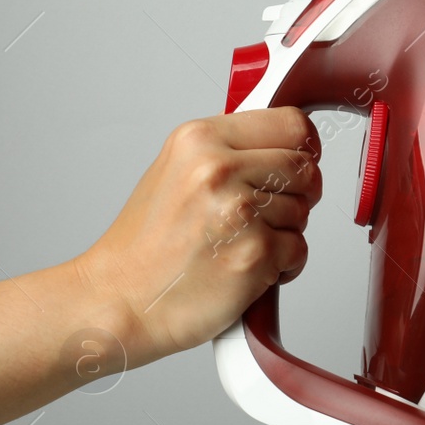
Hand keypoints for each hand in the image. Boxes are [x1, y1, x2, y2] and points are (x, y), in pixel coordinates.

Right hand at [73, 107, 322, 367]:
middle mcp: (218, 170)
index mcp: (200, 139)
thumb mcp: (176, 171)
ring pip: (304, 212)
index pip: (291, 124)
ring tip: (240, 243)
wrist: (118, 300)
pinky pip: (299, 250)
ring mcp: (238, 212)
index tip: (299, 160)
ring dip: (285, 233)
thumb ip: (229, 151)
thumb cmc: (145, 246)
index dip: (302, 147)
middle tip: (265, 213)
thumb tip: (283, 144)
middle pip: (306, 169)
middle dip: (298, 194)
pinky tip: (244, 266)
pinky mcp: (255, 253)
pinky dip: (282, 265)